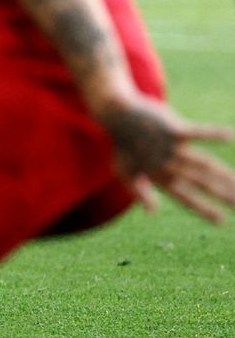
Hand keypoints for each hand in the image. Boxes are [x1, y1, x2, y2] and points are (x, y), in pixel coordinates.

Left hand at [95, 93, 234, 223]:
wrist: (114, 115)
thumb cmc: (122, 146)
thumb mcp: (126, 172)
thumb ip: (140, 191)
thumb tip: (152, 213)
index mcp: (158, 177)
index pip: (185, 198)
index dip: (203, 210)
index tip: (222, 222)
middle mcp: (167, 165)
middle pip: (200, 183)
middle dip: (222, 195)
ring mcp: (170, 146)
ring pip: (203, 163)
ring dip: (224, 173)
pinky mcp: (172, 129)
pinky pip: (198, 132)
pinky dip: (214, 134)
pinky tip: (231, 136)